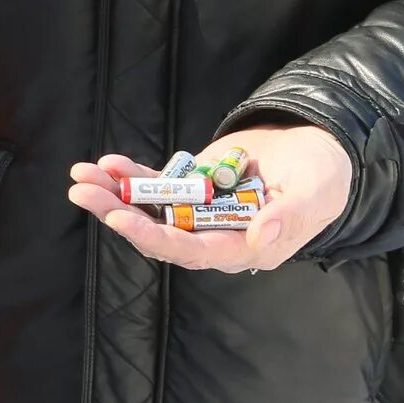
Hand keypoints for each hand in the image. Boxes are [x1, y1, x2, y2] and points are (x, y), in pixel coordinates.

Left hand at [64, 126, 351, 273]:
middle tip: (82, 192)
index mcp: (244, 247)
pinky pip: (156, 187)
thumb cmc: (322, 177)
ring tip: (81, 176)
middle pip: (158, 232)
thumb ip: (289, 217)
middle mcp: (215, 236)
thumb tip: (261, 238)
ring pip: (149, 210)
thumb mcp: (315, 193)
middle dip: (117, 213)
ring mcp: (200, 213)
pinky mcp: (192, 190)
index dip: (154, 237)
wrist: (316, 151)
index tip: (120, 218)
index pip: (191, 251)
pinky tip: (107, 163)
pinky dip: (131, 176)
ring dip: (113, 194)